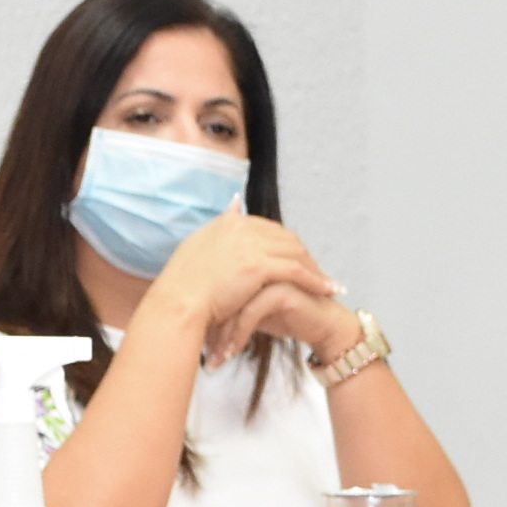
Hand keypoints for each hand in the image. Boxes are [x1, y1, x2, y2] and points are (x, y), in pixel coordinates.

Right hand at [141, 212, 345, 362]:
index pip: (268, 228)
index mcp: (227, 223)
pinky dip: (315, 280)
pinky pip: (297, 271)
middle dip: (304, 255)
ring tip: (327, 283)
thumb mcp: (198, 246)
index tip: (296, 260)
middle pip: (285, 238)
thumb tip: (236, 203)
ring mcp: (251, 244)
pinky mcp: (259, 265)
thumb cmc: (183, 286)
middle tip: (317, 272)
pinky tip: (328, 290)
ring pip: (295, 252)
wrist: (178, 302)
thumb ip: (220, 227)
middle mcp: (241, 227)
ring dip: (314, 268)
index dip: (285, 245)